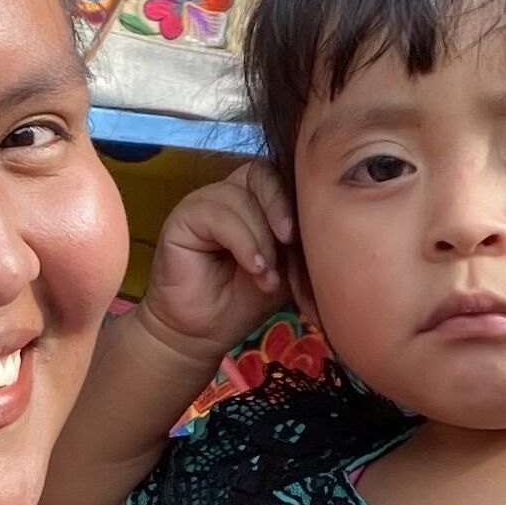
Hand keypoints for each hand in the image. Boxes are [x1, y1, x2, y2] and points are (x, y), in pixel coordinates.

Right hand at [134, 168, 297, 363]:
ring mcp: (203, 203)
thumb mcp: (285, 265)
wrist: (207, 332)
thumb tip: (323, 218)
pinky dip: (241, 241)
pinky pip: (217, 215)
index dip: (295, 195)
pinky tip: (253, 267)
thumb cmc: (246, 299)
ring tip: (266, 274)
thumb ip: (299, 238)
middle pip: (261, 172)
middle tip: (289, 241)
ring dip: (260, 238)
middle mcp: (229, 193)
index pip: (280, 173)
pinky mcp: (182, 218)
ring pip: (240, 198)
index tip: (307, 232)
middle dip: (280, 206)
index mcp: (255, 198)